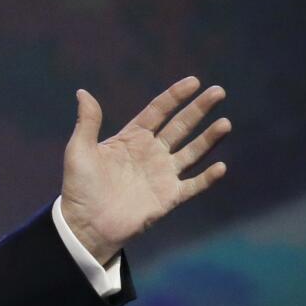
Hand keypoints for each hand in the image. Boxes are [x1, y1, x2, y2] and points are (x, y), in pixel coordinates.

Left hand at [59, 76, 229, 264]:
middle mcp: (150, 153)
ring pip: (192, 151)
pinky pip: (193, 185)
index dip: (175, 96)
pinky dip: (207, 177)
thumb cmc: (80, 187)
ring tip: (225, 123)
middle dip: (199, 109)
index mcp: (131, 138)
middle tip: (218, 92)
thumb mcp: (79, 150)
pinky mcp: (168, 197)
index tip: (194, 81)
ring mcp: (162, 174)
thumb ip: (87, 122)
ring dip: (209, 138)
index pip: (158, 111)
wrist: (86, 224)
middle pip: (180, 126)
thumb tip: (82, 92)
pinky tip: (220, 166)